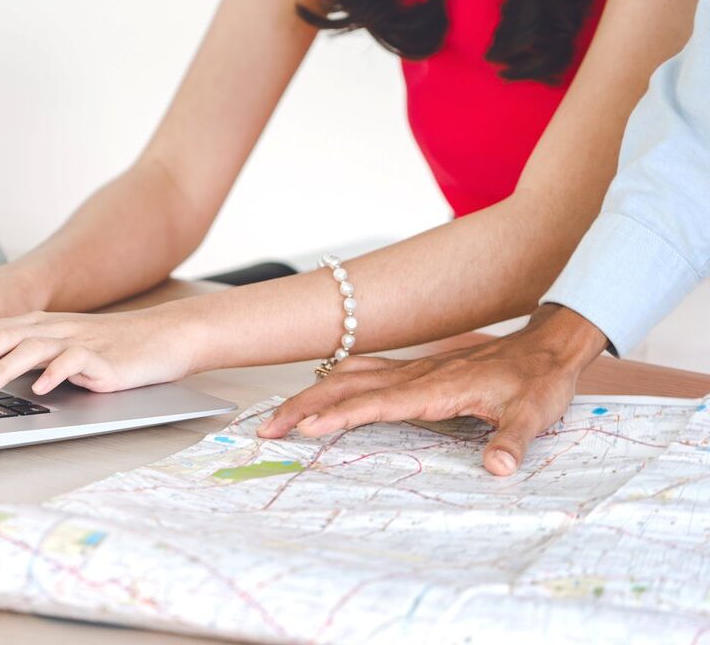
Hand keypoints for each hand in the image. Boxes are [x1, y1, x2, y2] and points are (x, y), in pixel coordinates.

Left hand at [0, 305, 200, 400]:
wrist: (161, 338)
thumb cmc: (110, 350)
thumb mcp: (59, 350)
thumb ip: (25, 358)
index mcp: (37, 326)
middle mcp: (50, 328)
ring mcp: (75, 341)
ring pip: (26, 348)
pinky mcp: (100, 357)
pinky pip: (72, 362)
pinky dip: (52, 374)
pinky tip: (38, 390)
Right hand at [256, 305, 608, 475]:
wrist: (546, 345)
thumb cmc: (537, 379)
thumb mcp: (535, 414)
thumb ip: (513, 441)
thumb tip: (497, 468)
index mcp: (436, 387)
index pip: (375, 403)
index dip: (338, 415)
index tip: (306, 427)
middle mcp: (415, 375)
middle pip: (344, 385)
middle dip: (302, 405)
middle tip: (268, 428)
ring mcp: (411, 369)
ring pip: (347, 375)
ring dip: (310, 393)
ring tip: (280, 415)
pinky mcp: (413, 370)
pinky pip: (362, 370)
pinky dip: (332, 381)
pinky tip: (320, 391)